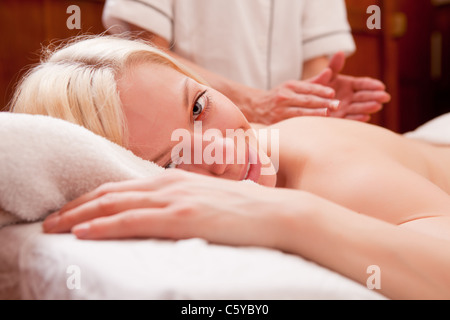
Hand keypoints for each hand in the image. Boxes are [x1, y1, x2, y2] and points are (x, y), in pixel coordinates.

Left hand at [42, 170, 305, 247]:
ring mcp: (175, 199)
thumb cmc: (242, 209)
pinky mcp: (183, 216)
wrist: (275, 212)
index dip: (92, 199)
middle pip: (110, 193)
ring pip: (115, 204)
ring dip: (80, 216)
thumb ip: (181, 201)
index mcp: (174, 180)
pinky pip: (134, 220)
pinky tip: (84, 232)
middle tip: (49, 220)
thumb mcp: (205, 200)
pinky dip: (105, 225)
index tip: (70, 211)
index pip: (122, 188)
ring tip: (54, 227)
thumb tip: (161, 211)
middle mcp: (169, 184)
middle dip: (76, 207)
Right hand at [245, 77, 340, 124]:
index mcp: (290, 86)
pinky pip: (292, 124)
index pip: (308, 88)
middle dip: (323, 102)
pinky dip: (304, 125)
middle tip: (337, 105)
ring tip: (328, 114)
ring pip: (300, 112)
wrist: (256, 107)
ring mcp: (280, 110)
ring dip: (314, 114)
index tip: (333, 93)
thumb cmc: (281, 96)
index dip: (321, 90)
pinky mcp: (277, 123)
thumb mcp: (293, 86)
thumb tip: (330, 73)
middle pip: (306, 100)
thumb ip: (313, 82)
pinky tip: (314, 127)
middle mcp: (284, 97)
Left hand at [310, 52, 390, 121]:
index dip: (372, 85)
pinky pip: (349, 119)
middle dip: (374, 96)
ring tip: (377, 106)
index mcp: (349, 85)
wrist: (306, 102)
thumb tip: (340, 52)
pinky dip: (357, 118)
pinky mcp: (340, 119)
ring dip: (368, 107)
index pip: (363, 84)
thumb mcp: (325, 75)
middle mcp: (350, 97)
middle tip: (385, 97)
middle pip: (364, 96)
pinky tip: (366, 117)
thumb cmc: (317, 87)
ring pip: (359, 108)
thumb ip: (333, 66)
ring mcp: (346, 109)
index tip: (381, 86)